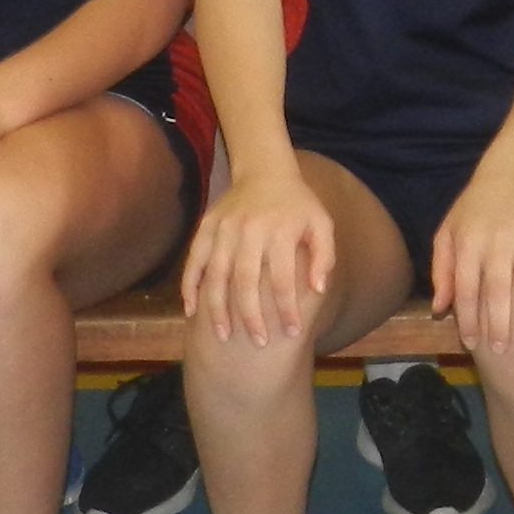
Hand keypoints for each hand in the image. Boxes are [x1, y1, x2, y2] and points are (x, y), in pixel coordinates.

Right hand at [181, 167, 334, 347]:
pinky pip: (194, 260)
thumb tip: (318, 289)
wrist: (265, 169)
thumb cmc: (297, 204)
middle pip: (246, 281)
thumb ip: (324, 255)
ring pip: (216, 274)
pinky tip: (191, 311)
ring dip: (217, 308)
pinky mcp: (206, 226)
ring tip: (223, 336)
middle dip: (251, 316)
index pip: (283, 278)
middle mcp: (250, 230)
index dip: (287, 308)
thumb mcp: (321, 223)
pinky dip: (189, 285)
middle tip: (259, 343)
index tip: (292, 332)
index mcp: (280, 230)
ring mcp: (224, 228)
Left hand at [433, 165, 513, 353]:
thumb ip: (441, 270)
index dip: (468, 318)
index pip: (468, 288)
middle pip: (499, 288)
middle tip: (501, 349)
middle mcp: (499, 241)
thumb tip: (439, 309)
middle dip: (499, 321)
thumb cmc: (471, 210)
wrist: (506, 173)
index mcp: (470, 242)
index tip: (472, 344)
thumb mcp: (447, 232)